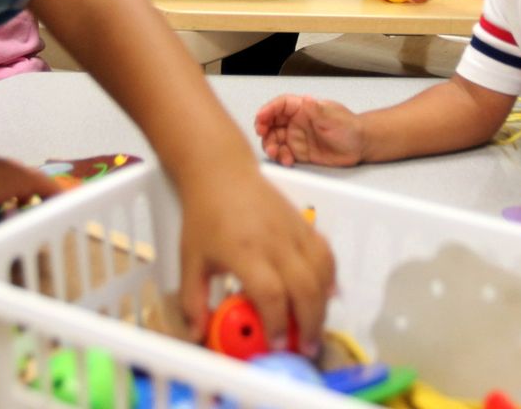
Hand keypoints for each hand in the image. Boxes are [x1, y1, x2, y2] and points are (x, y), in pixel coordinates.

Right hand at [0, 153, 60, 260]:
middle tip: (38, 213)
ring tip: (63, 215)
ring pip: (40, 187)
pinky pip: (51, 191)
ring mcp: (14, 175)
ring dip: (49, 200)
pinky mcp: (25, 180)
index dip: (7, 197)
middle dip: (31, 198)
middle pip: (23, 185)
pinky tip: (75, 208)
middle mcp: (0, 174)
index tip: (14, 207)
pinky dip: (62, 199)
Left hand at [173, 167, 335, 352]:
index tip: (276, 345)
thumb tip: (197, 335)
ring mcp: (294, 231)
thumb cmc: (204, 217)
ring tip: (315, 328)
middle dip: (309, 323)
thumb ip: (193, 301)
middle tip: (305, 348)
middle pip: (305, 287)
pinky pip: (326, 254)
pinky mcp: (305, 223)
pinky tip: (326, 296)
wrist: (221, 173)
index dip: (277, 323)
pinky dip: (331, 278)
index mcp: (244, 252)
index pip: (270, 293)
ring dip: (323, 304)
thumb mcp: (190, 261)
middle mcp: (275, 242)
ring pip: (322, 271)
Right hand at [253, 94, 365, 167]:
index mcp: (303, 108)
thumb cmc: (349, 127)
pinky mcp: (299, 153)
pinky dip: (281, 158)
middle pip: (271, 122)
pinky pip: (284, 154)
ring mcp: (296, 138)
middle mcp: (296, 122)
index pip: (280, 105)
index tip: (261, 117)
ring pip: (274, 140)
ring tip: (275, 153)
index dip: (268, 109)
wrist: (360, 146)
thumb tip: (306, 99)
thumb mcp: (333, 118)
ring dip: (270, 145)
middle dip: (263, 129)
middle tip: (263, 136)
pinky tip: (287, 161)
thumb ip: (317, 111)